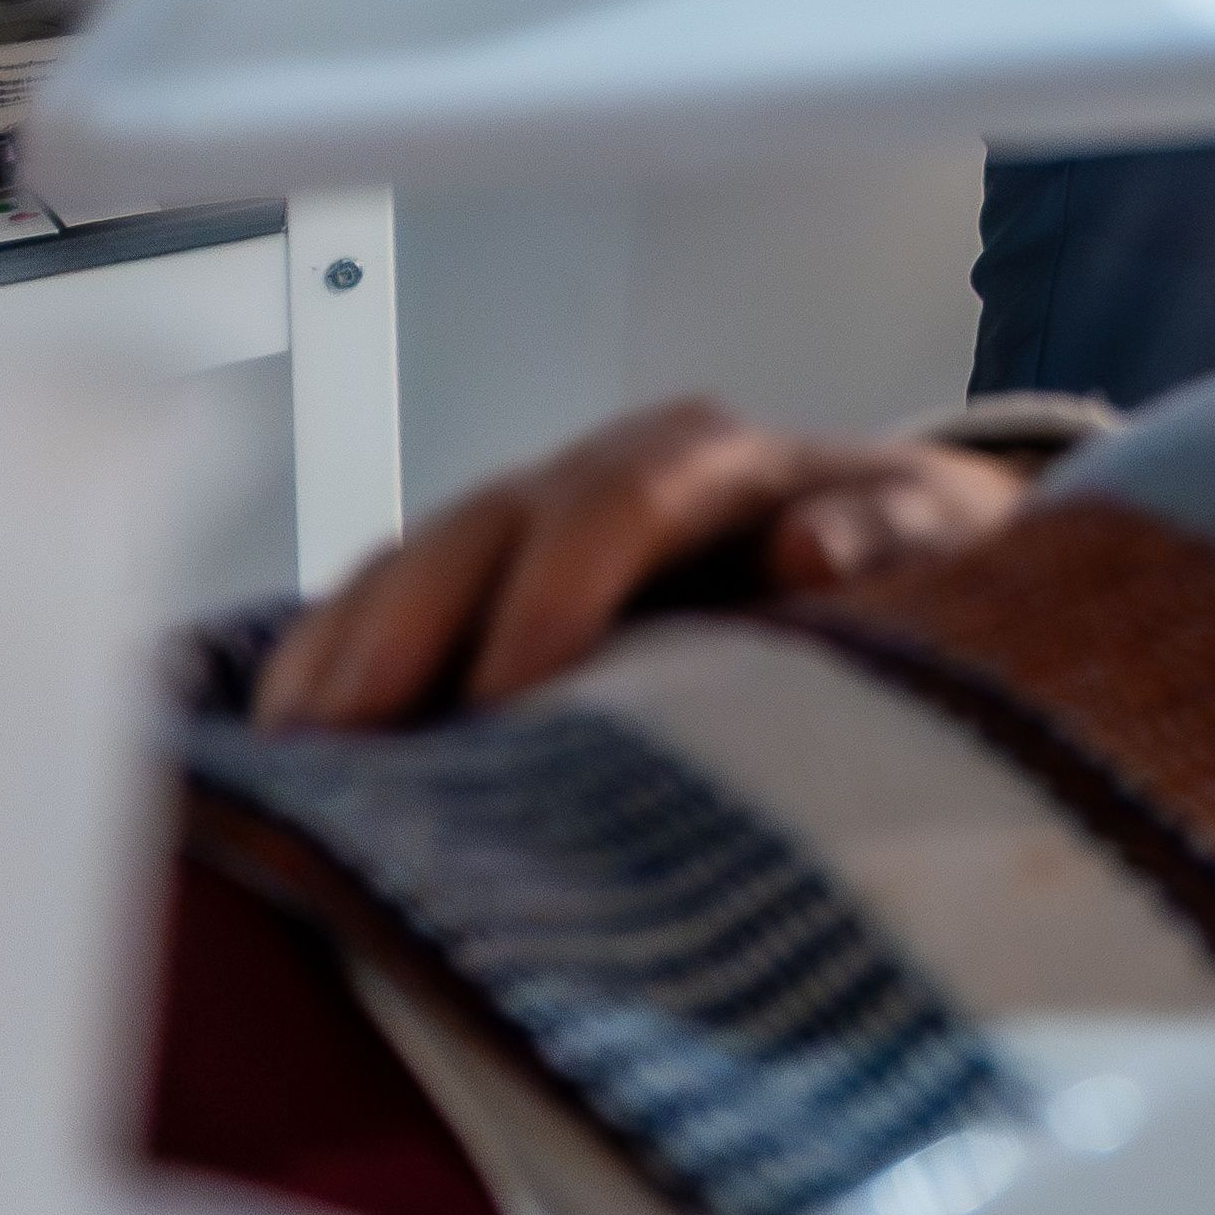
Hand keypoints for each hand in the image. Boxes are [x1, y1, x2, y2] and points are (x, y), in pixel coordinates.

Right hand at [247, 396, 1029, 731]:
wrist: (886, 540)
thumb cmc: (909, 552)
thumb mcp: (936, 539)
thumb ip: (889, 534)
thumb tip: (813, 546)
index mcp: (711, 459)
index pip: (620, 499)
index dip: (557, 585)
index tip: (508, 689)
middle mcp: (599, 475)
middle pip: (485, 524)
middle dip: (409, 624)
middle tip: (345, 736)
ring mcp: (526, 526)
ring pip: (412, 561)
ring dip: (343, 650)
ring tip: (289, 756)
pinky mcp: (481, 585)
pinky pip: (382, 605)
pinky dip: (326, 662)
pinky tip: (278, 742)